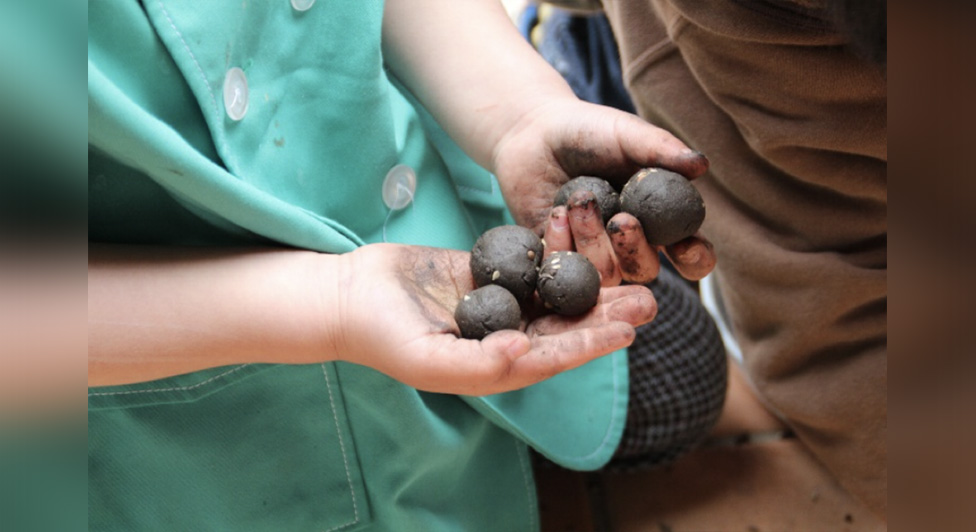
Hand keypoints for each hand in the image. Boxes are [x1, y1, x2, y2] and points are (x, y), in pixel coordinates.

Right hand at [329, 243, 656, 395]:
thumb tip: (526, 351)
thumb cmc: (383, 336)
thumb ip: (478, 362)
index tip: (627, 331)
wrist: (350, 296)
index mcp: (496, 366)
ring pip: (553, 293)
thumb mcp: (428, 358)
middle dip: (606, 313)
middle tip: (649, 297)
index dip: (591, 345)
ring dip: (590, 282)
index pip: (554, 357)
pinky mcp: (488, 273)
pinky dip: (554, 250)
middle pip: (565, 325)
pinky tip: (583, 234)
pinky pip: (528, 262)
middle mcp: (505, 338)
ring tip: (628, 266)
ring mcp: (497, 305)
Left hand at [490, 99, 715, 283]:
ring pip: (604, 274)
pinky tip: (557, 213)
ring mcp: (592, 254)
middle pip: (645, 270)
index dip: (695, 258)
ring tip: (579, 202)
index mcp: (659, 220)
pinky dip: (561, 244)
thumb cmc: (588, 132)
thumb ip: (661, 149)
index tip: (686, 247)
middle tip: (622, 220)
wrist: (533, 133)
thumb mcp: (626, 134)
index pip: (690, 254)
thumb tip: (702, 165)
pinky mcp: (556, 258)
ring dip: (594, 241)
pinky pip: (564, 271)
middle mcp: (628, 244)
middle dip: (636, 250)